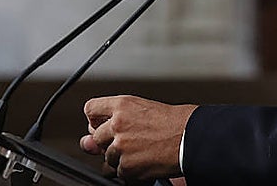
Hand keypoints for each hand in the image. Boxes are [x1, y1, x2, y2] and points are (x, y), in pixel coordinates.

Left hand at [79, 95, 195, 181]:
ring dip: (120, 157)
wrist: (190, 138)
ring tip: (142, 150)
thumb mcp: (141, 109)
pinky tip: (144, 160)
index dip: (95, 119)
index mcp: (121, 105)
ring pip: (107, 157)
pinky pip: (119, 172)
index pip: (90, 109)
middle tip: (131, 140)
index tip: (102, 124)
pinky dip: (130, 170)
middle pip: (96, 137)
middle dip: (109, 142)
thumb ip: (110, 121)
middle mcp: (117, 124)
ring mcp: (121, 146)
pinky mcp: (126, 166)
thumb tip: (86, 141)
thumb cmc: (172, 122)